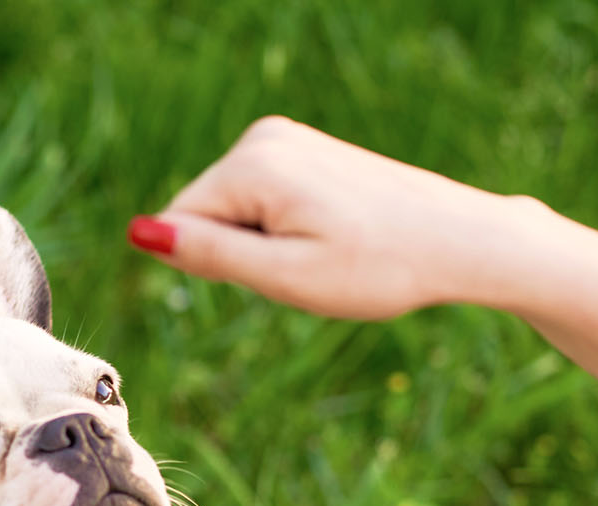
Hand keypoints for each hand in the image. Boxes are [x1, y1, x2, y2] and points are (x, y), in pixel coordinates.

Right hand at [129, 116, 530, 319]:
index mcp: (252, 164)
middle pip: (205, 216)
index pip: (181, 227)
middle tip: (308, 266)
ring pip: (233, 213)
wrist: (458, 240)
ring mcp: (284, 138)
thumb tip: (138, 233)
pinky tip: (332, 234)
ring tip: (325, 250)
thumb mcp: (284, 276)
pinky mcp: (301, 148)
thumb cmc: (377, 267)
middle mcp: (263, 137)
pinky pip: (260, 203)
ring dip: (266, 246)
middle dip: (242, 255)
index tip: (280, 271)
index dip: (219, 268)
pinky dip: (286, 230)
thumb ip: (208, 253)